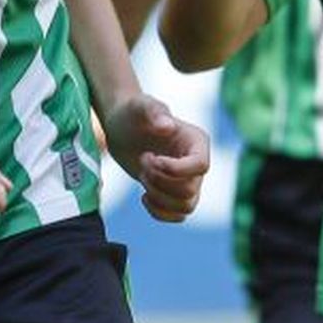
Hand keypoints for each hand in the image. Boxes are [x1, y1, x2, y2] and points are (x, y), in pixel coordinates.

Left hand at [101, 94, 209, 221]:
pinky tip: (143, 196)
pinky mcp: (174, 193)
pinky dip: (160, 212)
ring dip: (159, 197)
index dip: (176, 169)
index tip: (151, 158)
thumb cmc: (133, 112)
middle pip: (190, 189)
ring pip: (186, 206)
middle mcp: (196, 162)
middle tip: (142, 162)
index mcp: (197, 141)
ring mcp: (187, 179)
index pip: (201, 165)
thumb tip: (167, 126)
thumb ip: (154, 111)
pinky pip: (178, 216)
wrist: (122, 126)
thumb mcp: (140, 106)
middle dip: (160, 181)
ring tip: (143, 177)